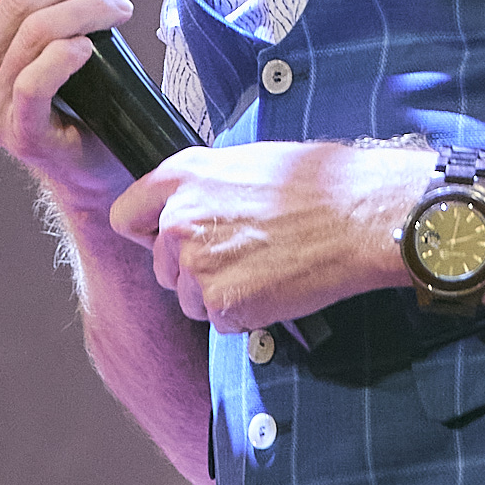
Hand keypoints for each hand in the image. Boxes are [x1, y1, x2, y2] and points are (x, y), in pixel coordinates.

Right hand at [0, 0, 137, 210]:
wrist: (96, 158)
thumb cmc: (78, 81)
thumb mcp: (67, 10)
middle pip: (15, 1)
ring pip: (34, 34)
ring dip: (87, 9)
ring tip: (120, 6)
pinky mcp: (15, 133)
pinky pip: (33, 80)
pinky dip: (66, 54)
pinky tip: (93, 46)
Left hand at [109, 142, 417, 328]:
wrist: (358, 216)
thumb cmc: (318, 185)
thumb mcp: (247, 163)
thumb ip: (206, 187)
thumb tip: (195, 205)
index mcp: (182, 176)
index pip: (126, 216)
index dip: (148, 234)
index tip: (165, 242)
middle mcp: (178, 219)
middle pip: (162, 267)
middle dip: (194, 271)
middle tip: (242, 257)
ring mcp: (197, 263)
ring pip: (191, 298)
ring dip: (221, 294)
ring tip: (265, 269)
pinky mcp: (221, 301)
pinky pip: (221, 320)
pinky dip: (246, 314)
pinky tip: (275, 287)